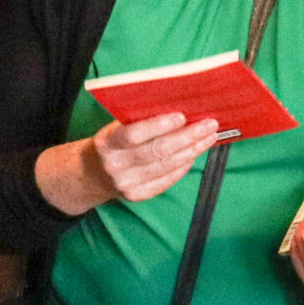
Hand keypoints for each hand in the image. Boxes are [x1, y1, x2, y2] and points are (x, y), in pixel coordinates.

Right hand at [33, 112, 221, 214]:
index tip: (182, 116)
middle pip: (158, 151)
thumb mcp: (117, 127)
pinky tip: (194, 153)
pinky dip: (184, 165)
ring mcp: (126, 183)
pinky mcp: (137, 195)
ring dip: (193, 150)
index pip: (134, 134)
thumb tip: (180, 109)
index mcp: (108, 143)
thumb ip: (140, 120)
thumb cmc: (114, 142)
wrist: (94, 173)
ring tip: (209, 137)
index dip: (159, 125)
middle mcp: (115, 165)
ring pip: (168, 165)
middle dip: (189, 136)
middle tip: (210, 125)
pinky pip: (167, 180)